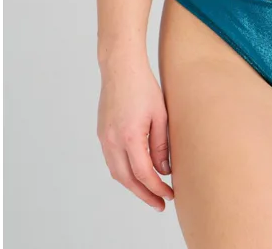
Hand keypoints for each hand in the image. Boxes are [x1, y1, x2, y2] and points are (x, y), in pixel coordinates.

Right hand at [97, 59, 174, 212]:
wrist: (121, 67)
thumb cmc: (143, 86)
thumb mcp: (160, 115)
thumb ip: (161, 145)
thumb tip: (164, 170)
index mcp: (129, 136)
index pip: (144, 174)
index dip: (157, 188)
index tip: (169, 196)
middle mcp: (112, 141)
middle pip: (127, 179)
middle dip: (144, 194)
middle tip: (159, 203)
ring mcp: (104, 137)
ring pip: (117, 172)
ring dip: (133, 185)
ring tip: (150, 191)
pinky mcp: (102, 133)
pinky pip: (112, 160)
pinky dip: (124, 171)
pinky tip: (136, 172)